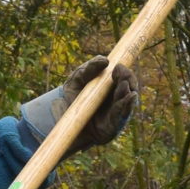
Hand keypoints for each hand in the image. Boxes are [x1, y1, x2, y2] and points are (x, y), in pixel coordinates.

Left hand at [19, 56, 136, 153]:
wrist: (60, 120)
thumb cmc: (71, 98)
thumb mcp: (77, 79)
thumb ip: (89, 68)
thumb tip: (105, 60)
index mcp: (110, 88)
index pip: (124, 78)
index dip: (124, 71)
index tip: (117, 66)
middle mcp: (116, 100)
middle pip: (130, 88)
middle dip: (128, 79)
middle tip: (121, 74)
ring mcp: (116, 115)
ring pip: (128, 102)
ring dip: (128, 92)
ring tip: (124, 84)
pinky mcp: (113, 128)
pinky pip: (122, 117)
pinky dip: (127, 106)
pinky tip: (129, 97)